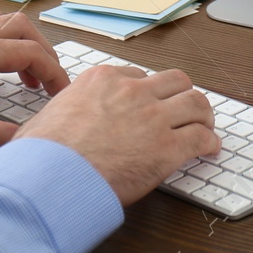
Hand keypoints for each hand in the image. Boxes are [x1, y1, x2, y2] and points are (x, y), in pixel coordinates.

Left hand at [0, 8, 66, 155]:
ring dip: (22, 41)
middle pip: (20, 26)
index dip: (53, 72)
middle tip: (50, 82)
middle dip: (44, 51)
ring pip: (0, 21)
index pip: (27, 52)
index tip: (62, 94)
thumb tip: (19, 139)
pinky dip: (0, 37)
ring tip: (27, 73)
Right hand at [18, 64, 219, 204]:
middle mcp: (132, 91)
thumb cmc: (42, 153)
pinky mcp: (167, 147)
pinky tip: (209, 149)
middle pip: (174, 81)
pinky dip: (209, 142)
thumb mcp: (47, 116)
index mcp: (103, 79)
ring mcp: (153, 117)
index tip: (151, 102)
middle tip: (186, 108)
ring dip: (203, 115)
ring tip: (205, 125)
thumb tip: (56, 122)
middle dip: (182, 94)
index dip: (147, 91)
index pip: (138, 75)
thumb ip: (64, 110)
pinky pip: (201, 137)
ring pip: (195, 102)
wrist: (52, 176)